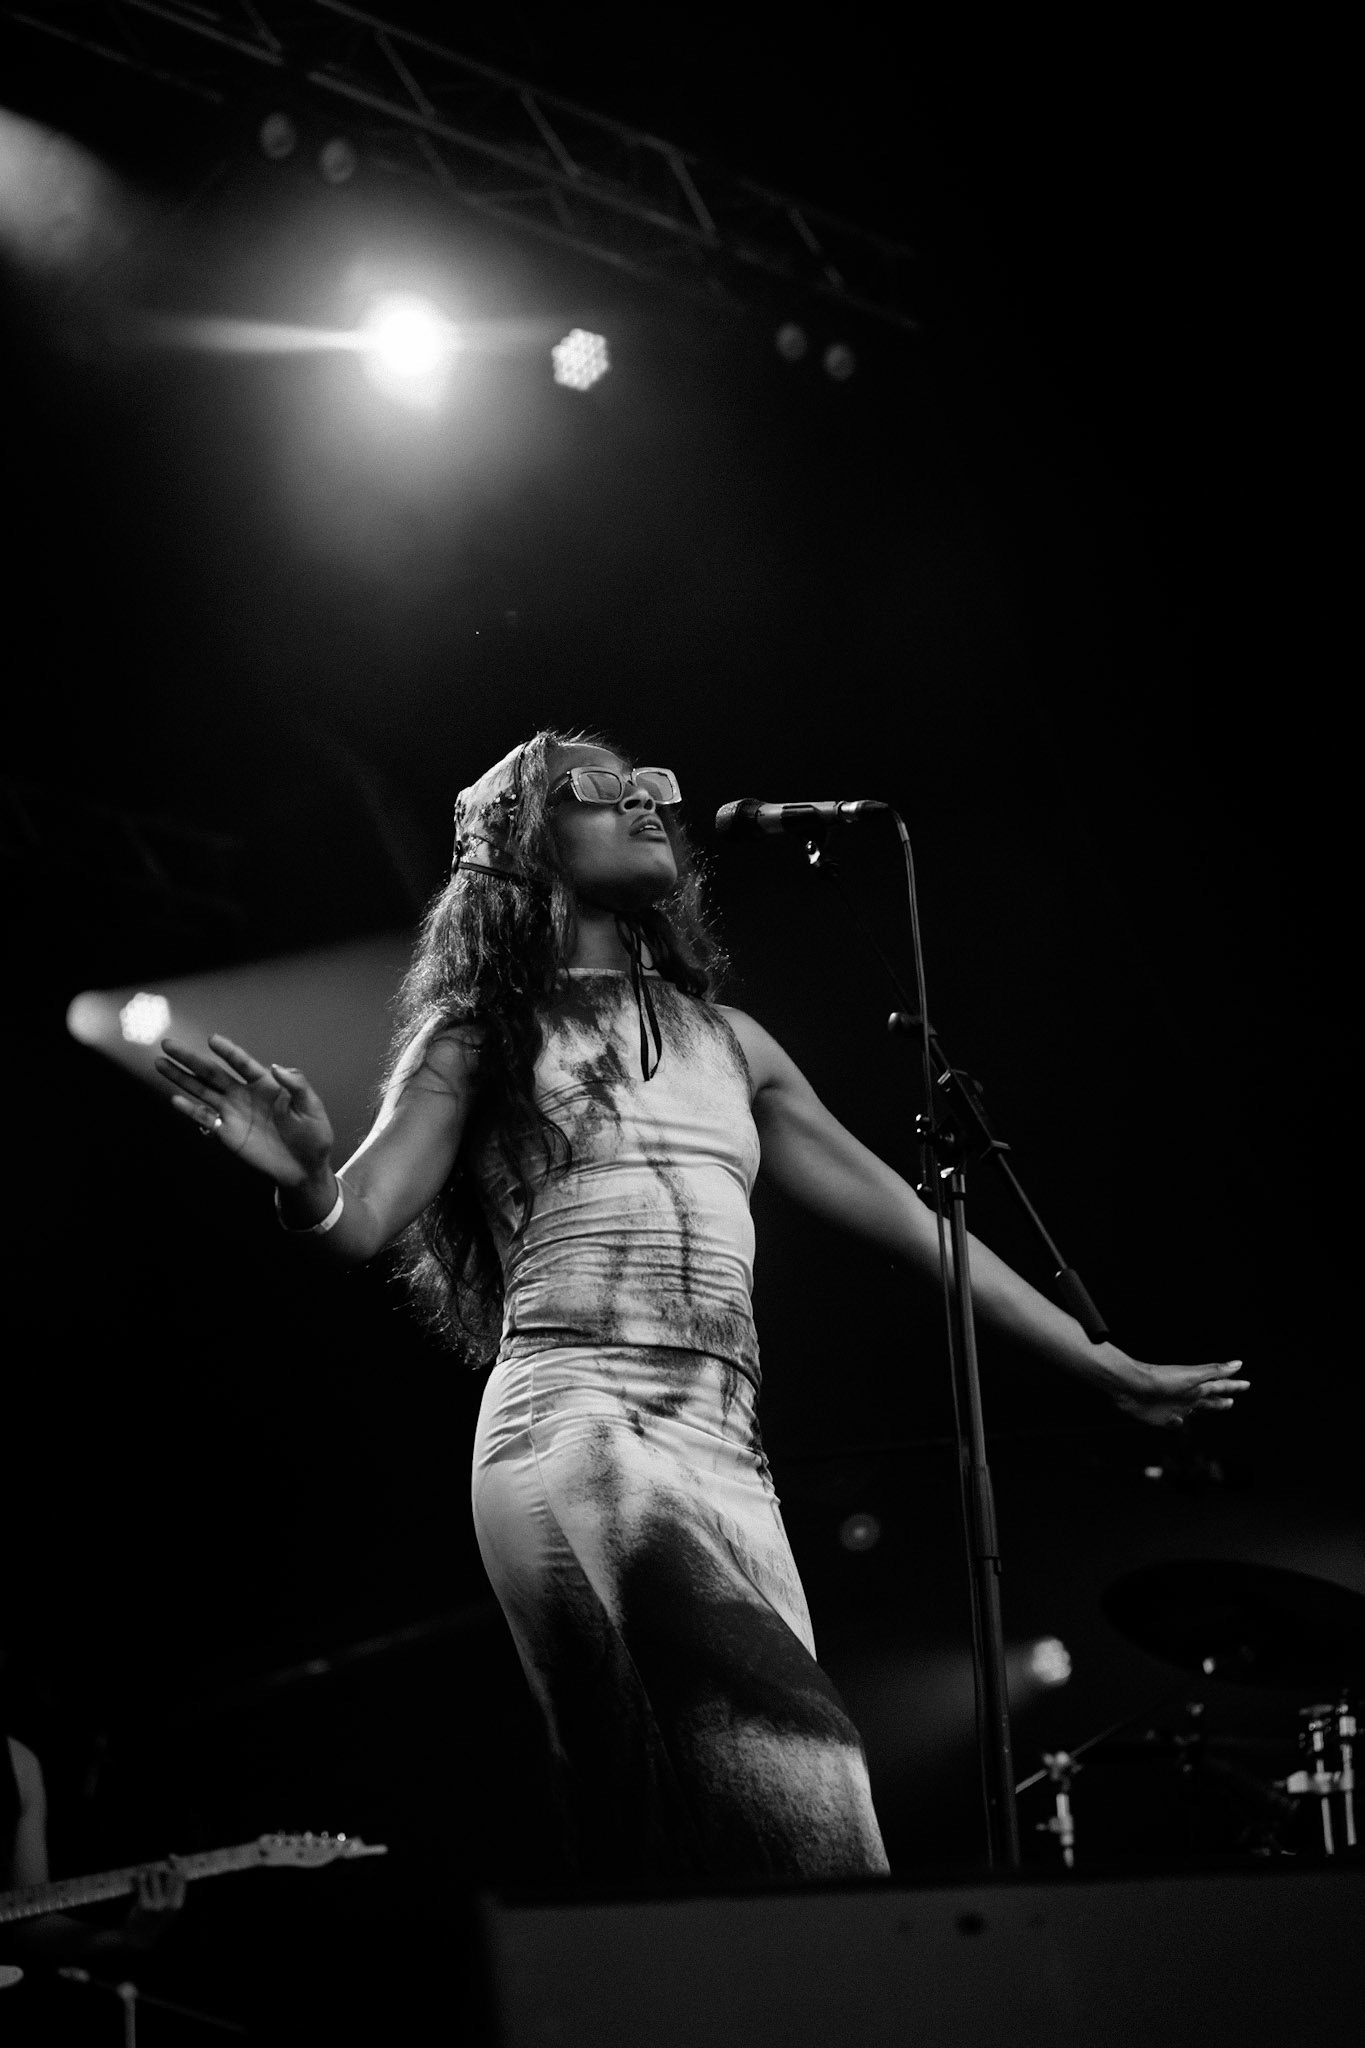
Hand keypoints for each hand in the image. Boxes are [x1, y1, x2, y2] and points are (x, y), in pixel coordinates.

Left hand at [121, 1860, 185, 1949]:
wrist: (137, 1939)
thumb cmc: (154, 1919)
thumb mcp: (169, 1908)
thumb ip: (174, 1890)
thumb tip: (175, 1865)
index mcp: (177, 1904)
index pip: (182, 1876)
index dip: (177, 1863)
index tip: (171, 1857)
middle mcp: (169, 1904)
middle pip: (169, 1872)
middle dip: (162, 1866)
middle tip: (155, 1868)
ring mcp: (156, 1904)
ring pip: (155, 1874)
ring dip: (149, 1871)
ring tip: (144, 1876)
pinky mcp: (142, 1904)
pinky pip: (142, 1881)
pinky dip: (139, 1877)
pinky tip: (137, 1879)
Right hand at [155, 1034, 334, 1187]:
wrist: (305, 1168)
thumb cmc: (313, 1136)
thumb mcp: (312, 1108)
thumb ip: (297, 1085)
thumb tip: (276, 1067)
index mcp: (266, 1084)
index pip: (242, 1063)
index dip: (228, 1051)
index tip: (212, 1039)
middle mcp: (244, 1094)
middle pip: (212, 1073)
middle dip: (190, 1059)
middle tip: (168, 1044)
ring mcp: (233, 1113)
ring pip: (202, 1091)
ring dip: (181, 1078)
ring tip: (160, 1064)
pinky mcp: (227, 1133)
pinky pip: (205, 1119)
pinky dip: (190, 1111)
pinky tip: (175, 1100)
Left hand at [1109, 1357, 1247, 1428]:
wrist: (1131, 1387)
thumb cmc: (1162, 1380)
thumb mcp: (1192, 1376)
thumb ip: (1215, 1372)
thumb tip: (1239, 1364)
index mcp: (1197, 1386)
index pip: (1220, 1386)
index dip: (1233, 1387)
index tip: (1247, 1384)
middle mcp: (1188, 1396)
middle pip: (1209, 1399)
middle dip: (1221, 1399)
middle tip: (1232, 1400)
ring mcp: (1175, 1406)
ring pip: (1195, 1409)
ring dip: (1205, 1409)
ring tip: (1213, 1408)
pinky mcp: (1162, 1418)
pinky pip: (1175, 1422)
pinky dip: (1178, 1422)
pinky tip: (1179, 1421)